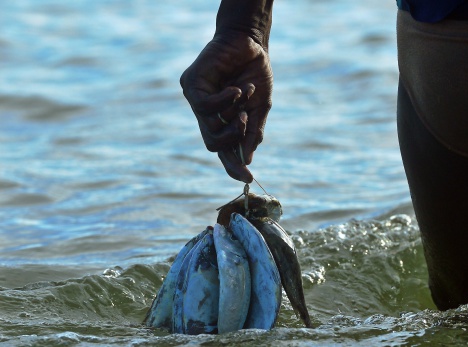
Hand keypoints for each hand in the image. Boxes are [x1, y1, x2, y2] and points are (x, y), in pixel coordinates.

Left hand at [180, 32, 272, 182]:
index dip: (233, 165)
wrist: (250, 42)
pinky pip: (205, 106)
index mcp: (223, 121)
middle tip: (247, 124)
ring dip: (233, 117)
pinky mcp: (191, 85)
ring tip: (246, 97)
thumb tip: (247, 159)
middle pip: (212, 144)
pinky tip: (237, 89)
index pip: (224, 150)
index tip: (247, 178)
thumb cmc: (255, 74)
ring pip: (209, 127)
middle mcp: (207, 115)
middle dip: (231, 144)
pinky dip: (225, 100)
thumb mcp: (260, 107)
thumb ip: (253, 131)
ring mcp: (197, 101)